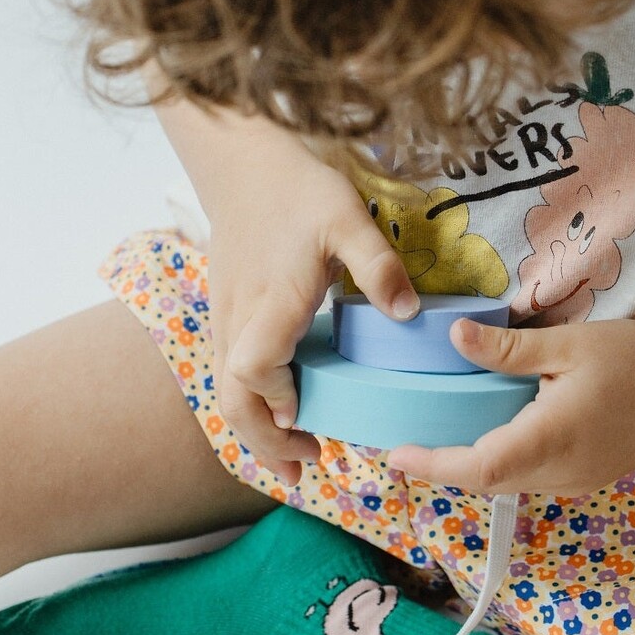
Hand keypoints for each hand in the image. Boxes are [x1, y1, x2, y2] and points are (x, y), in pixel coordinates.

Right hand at [200, 131, 419, 487]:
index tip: (307, 415)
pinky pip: (228, 375)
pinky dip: (252, 406)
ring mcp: (226, 320)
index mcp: (271, 302)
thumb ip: (378, 266)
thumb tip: (408, 315)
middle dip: (265, 442)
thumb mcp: (348, 218)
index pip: (254, 369)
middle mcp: (239, 319)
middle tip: (306, 470)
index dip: (278, 399)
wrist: (244, 165)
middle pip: (232, 398)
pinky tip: (281, 417)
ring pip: (226, 392)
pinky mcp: (226, 316)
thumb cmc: (298, 190)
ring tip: (297, 462)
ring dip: (258, 431)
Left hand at [386, 315, 634, 497]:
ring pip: (510, 484)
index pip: (478, 467)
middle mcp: (563, 472)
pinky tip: (489, 435)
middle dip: (443, 468)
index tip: (396, 454)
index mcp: (553, 438)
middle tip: (404, 443)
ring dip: (471, 468)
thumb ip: (510, 348)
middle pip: (487, 482)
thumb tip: (455, 337)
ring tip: (435, 441)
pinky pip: (533, 479)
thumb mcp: (571, 342)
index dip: (433, 465)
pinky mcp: (589, 477)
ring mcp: (578, 480)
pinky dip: (502, 464)